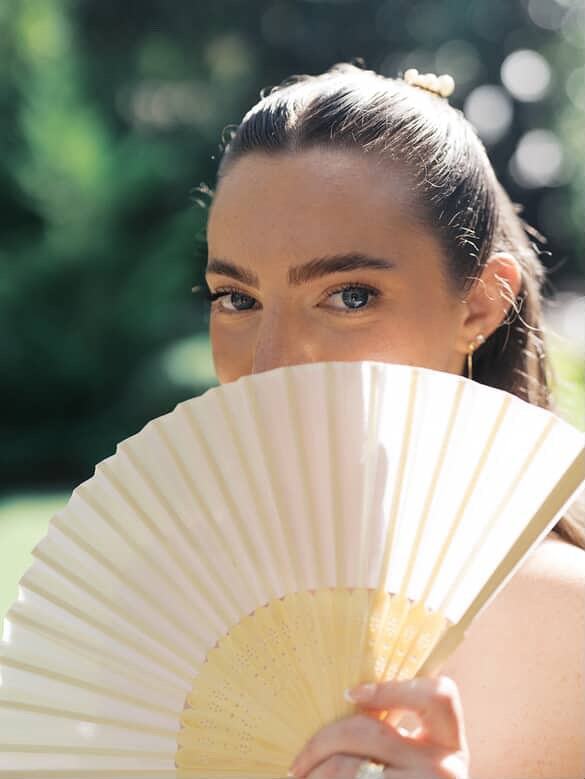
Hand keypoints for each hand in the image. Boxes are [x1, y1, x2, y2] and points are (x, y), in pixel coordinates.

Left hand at [288, 675, 469, 778]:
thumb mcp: (420, 760)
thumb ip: (398, 734)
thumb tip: (343, 704)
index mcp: (450, 742)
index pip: (437, 695)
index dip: (391, 688)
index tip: (349, 694)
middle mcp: (444, 769)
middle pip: (371, 732)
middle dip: (323, 741)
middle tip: (298, 762)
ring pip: (351, 767)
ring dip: (316, 773)